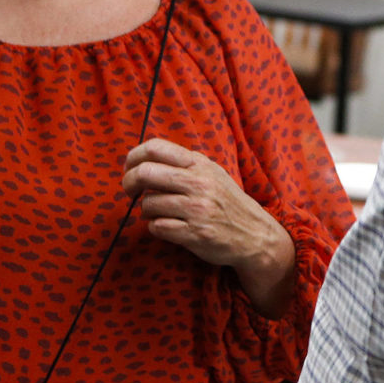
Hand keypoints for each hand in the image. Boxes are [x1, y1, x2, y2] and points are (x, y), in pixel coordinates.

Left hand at [122, 137, 294, 316]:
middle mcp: (198, 183)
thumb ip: (183, 163)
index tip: (128, 168)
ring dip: (146, 210)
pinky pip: (157, 227)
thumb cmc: (226, 202)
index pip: (155, 148)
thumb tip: (144, 158)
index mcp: (199, 164)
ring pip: (148, 203)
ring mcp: (197, 209)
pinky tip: (167, 226)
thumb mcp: (211, 172)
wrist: (255, 234)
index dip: (133, 157)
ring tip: (158, 212)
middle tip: (129, 192)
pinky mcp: (195, 234)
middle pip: (145, 173)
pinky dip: (156, 227)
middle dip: (129, 183)